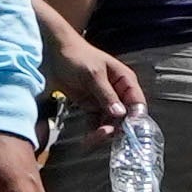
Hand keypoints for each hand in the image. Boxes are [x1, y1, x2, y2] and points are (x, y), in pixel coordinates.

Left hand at [40, 8, 145, 141]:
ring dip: (102, 132)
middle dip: (116, 128)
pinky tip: (87, 139)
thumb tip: (120, 114)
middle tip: (102, 134)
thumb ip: (106, 95)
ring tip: (91, 139)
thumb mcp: (93, 75)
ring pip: (110, 121)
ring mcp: (104, 100)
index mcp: (125, 80)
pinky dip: (92, 131)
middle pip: (124, 116)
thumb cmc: (78, 57)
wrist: (55, 52)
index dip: (135, 118)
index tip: (127, 131)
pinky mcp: (91, 106)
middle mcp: (118, 92)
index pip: (137, 103)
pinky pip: (96, 122)